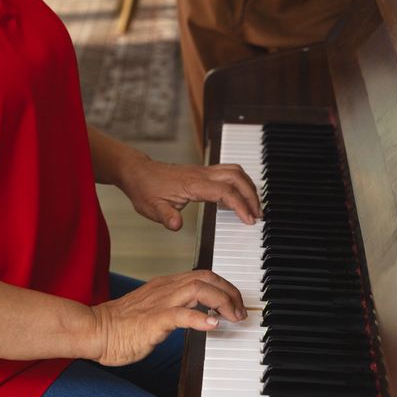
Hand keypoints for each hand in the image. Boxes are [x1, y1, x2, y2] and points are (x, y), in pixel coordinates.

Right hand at [90, 270, 247, 365]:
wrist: (96, 330)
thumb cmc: (122, 325)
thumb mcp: (155, 311)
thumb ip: (175, 308)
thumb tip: (200, 316)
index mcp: (166, 285)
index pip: (202, 275)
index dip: (224, 286)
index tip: (235, 303)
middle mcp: (166, 288)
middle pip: (206, 278)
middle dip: (229, 291)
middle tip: (241, 311)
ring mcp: (160, 302)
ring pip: (198, 290)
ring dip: (222, 301)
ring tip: (234, 316)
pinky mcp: (153, 320)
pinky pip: (180, 315)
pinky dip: (200, 318)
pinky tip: (213, 326)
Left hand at [120, 154, 260, 230]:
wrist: (138, 172)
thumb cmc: (145, 189)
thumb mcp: (152, 208)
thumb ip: (166, 216)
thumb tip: (176, 225)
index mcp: (193, 184)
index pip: (224, 191)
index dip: (240, 205)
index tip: (249, 220)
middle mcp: (201, 174)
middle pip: (236, 177)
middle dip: (251, 195)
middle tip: (258, 215)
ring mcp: (203, 171)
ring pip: (235, 171)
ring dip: (248, 187)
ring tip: (254, 206)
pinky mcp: (202, 172)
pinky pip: (228, 172)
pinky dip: (240, 183)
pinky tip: (239, 198)